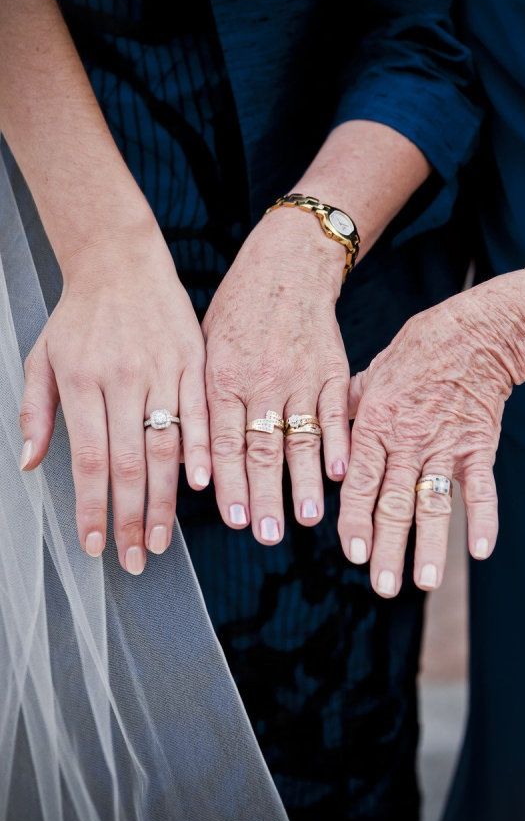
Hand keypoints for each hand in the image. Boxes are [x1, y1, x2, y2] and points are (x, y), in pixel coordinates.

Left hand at [19, 219, 209, 573]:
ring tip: (162, 540)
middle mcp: (123, 380)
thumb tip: (29, 464)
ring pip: (165, 446)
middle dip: (131, 518)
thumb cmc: (79, 315)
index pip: (88, 459)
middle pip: (129, 463)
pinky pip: (200, 414)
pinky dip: (201, 451)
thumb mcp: (42, 356)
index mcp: (82, 382)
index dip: (92, 507)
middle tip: (134, 559)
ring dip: (165, 500)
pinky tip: (200, 486)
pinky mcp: (193, 361)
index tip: (96, 545)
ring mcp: (162, 370)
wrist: (121, 261)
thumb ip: (35, 411)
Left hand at [202, 208, 349, 543]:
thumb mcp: (204, 349)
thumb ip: (202, 403)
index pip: (225, 442)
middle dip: (266, 497)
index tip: (234, 520)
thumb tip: (193, 461)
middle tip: (268, 534)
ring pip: (301, 438)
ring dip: (305, 482)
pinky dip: (339, 444)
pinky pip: (336, 412)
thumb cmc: (238, 311)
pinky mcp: (332, 369)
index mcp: (223, 377)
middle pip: (263, 449)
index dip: (230, 484)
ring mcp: (300, 375)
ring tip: (309, 518)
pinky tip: (341, 474)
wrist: (286, 267)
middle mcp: (261, 380)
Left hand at [338, 270, 524, 596]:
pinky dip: (482, 518)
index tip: (352, 554)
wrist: (470, 334)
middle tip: (381, 586)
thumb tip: (323, 441)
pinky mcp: (478, 446)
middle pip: (394, 503)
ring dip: (430, 546)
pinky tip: (479, 550)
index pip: (361, 483)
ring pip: (433, 504)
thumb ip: (345, 416)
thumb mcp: (366, 377)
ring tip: (424, 583)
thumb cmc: (413, 353)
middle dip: (388, 547)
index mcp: (376, 426)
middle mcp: (407, 441)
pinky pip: (481, 488)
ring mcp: (444, 446)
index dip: (355, 520)